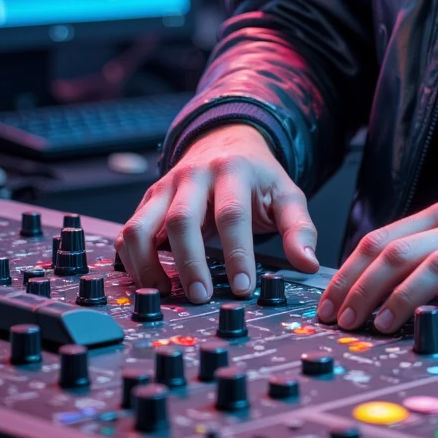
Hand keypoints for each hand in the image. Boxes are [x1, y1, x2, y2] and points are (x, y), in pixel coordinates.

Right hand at [116, 125, 318, 302]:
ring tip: (166, 293)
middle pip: (182, 220)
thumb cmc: (257, 176)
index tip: (243, 287)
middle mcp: (194, 176)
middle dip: (190, 263)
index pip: (231, 214)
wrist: (227, 142)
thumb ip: (299, 229)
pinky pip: (128, 231)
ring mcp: (165, 187)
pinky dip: (131, 259)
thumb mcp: (286, 194)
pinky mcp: (148, 202)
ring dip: (148, 263)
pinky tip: (148, 281)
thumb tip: (308, 264)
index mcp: (233, 171)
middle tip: (200, 296)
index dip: (236, 253)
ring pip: (142, 225)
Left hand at [316, 197, 437, 334]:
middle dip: (362, 288)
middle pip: (397, 253)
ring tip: (381, 325)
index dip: (348, 273)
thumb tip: (374, 285)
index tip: (328, 304)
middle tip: (345, 320)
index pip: (380, 239)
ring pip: (434, 267)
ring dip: (401, 298)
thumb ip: (425, 249)